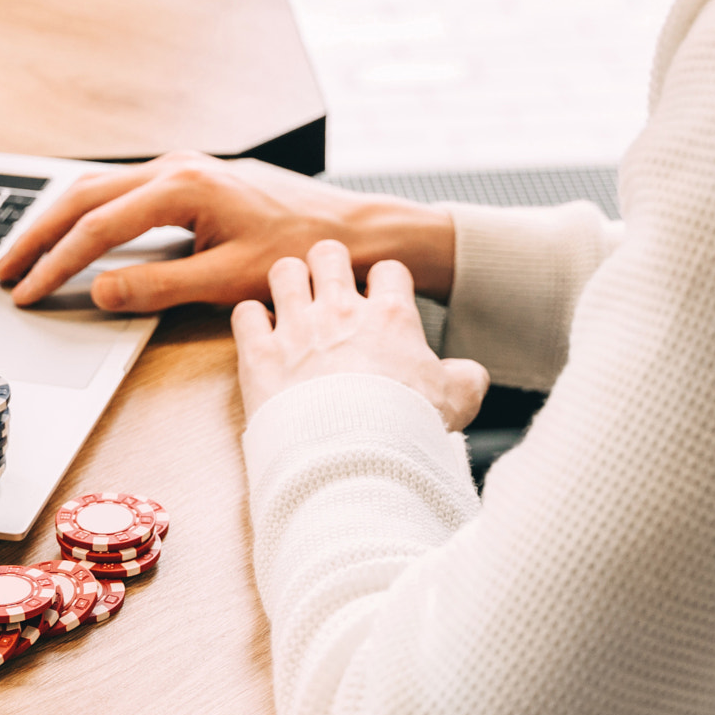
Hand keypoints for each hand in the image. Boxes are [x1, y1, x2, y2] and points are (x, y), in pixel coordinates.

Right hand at [0, 151, 455, 311]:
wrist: (351, 230)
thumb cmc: (300, 252)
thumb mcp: (228, 280)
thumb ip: (158, 286)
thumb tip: (97, 291)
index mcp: (184, 186)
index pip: (98, 226)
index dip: (55, 262)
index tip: (26, 292)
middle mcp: (177, 167)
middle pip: (83, 196)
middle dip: (37, 235)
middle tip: (2, 273)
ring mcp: (182, 168)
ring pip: (97, 188)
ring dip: (57, 221)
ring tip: (23, 256)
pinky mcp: (188, 178)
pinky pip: (120, 191)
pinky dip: (85, 213)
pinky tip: (71, 235)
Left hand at [233, 240, 488, 432]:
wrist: (356, 460)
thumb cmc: (407, 431)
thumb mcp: (458, 401)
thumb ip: (465, 378)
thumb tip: (468, 374)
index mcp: (390, 316)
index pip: (388, 269)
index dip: (383, 284)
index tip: (379, 303)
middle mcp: (341, 311)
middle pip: (329, 253)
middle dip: (327, 267)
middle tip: (326, 292)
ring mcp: (297, 329)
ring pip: (283, 271)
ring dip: (286, 285)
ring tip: (289, 305)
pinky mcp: (260, 354)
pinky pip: (245, 313)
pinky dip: (250, 322)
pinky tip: (259, 337)